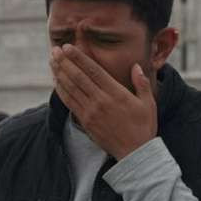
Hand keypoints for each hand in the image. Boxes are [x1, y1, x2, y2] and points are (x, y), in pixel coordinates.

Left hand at [51, 45, 156, 159]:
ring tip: (51, 61)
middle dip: (64, 62)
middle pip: (78, 77)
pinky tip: (56, 81)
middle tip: (54, 50)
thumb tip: (136, 66)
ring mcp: (91, 112)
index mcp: (116, 93)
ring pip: (71, 88)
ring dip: (59, 73)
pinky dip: (61, 91)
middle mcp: (101, 100)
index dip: (78, 57)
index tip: (67, 47)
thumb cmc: (144, 127)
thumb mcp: (148, 103)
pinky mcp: (85, 121)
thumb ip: (141, 83)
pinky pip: (70, 103)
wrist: (134, 153)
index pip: (93, 70)